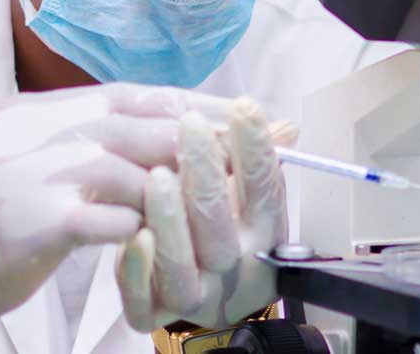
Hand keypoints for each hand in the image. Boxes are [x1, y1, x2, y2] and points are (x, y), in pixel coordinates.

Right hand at [0, 83, 236, 351]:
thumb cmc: (2, 216)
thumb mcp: (39, 159)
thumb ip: (94, 138)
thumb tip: (185, 122)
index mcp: (33, 110)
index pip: (130, 94)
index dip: (194, 105)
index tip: (249, 116)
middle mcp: (24, 131)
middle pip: (132, 123)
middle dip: (198, 139)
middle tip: (249, 155)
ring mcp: (20, 175)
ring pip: (121, 168)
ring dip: (172, 188)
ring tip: (211, 204)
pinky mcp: (22, 223)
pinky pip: (98, 220)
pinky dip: (135, 227)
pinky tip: (156, 238)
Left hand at [116, 98, 286, 331]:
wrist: (219, 297)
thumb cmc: (230, 227)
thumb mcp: (248, 194)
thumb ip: (253, 159)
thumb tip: (285, 125)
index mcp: (259, 231)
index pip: (263, 188)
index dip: (256, 148)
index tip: (244, 108)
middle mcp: (229, 265)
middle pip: (219, 230)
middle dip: (206, 174)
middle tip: (191, 126)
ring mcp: (192, 293)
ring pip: (180, 269)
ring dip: (170, 222)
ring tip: (158, 176)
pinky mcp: (153, 312)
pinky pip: (143, 302)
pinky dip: (136, 272)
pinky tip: (133, 235)